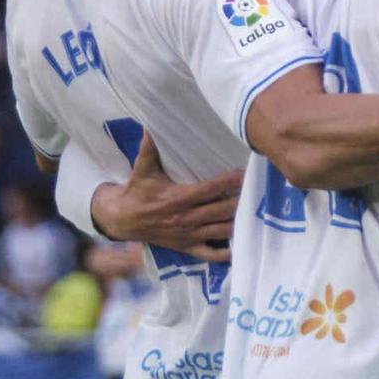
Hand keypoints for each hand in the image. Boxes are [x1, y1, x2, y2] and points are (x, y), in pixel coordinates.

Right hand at [91, 132, 240, 258]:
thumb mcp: (142, 169)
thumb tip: (151, 124)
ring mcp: (188, 235)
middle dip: (239, 202)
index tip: (243, 175)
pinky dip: (225, 253)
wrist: (123, 220)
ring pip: (220, 231)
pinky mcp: (186, 247)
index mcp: (177, 198)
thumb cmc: (137, 191)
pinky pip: (210, 254)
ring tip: (252, 214)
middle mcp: (185, 218)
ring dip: (237, 224)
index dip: (228, 183)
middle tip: (255, 193)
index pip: (208, 190)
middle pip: (220, 211)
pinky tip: (239, 245)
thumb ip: (149, 148)